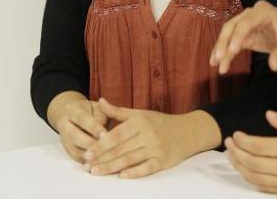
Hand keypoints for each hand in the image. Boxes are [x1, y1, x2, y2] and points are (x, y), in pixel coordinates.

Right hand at [46, 91, 106, 161]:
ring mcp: (64, 139)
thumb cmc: (90, 111)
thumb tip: (104, 129)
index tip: (106, 135)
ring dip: (89, 156)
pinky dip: (87, 163)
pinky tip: (98, 164)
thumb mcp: (97, 107)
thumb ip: (102, 114)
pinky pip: (76, 158)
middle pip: (75, 136)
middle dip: (90, 144)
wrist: (71, 114)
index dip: (94, 128)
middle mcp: (64, 124)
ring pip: (74, 150)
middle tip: (105, 149)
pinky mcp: (67, 150)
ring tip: (103, 159)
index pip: (82, 119)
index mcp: (72, 110)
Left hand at [83, 97, 219, 177]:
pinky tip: (123, 176)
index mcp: (140, 121)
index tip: (87, 153)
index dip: (101, 145)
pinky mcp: (164, 160)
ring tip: (97, 172)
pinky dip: (135, 172)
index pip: (116, 135)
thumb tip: (100, 101)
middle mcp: (147, 134)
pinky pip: (148, 167)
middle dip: (102, 158)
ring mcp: (156, 148)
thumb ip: (118, 111)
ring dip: (112, 167)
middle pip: (121, 148)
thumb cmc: (161, 122)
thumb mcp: (141, 113)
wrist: (189, 131)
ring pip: (130, 159)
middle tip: (87, 167)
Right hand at [209, 0, 276, 73]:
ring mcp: (245, 24)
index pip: (246, 22)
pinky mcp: (244, 35)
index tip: (232, 51)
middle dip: (223, 42)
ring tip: (215, 64)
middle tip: (218, 58)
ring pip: (228, 34)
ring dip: (220, 49)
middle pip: (232, 26)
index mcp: (262, 11)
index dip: (238, 36)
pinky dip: (225, 53)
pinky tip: (219, 64)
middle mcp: (250, 14)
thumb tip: (273, 66)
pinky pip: (231, 43)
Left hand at [225, 110, 276, 193]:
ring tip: (231, 155)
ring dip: (240, 166)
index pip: (261, 147)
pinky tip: (243, 168)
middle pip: (255, 164)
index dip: (244, 142)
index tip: (235, 134)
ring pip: (256, 177)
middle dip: (237, 153)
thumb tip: (268, 115)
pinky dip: (249, 177)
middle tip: (228, 144)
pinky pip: (263, 187)